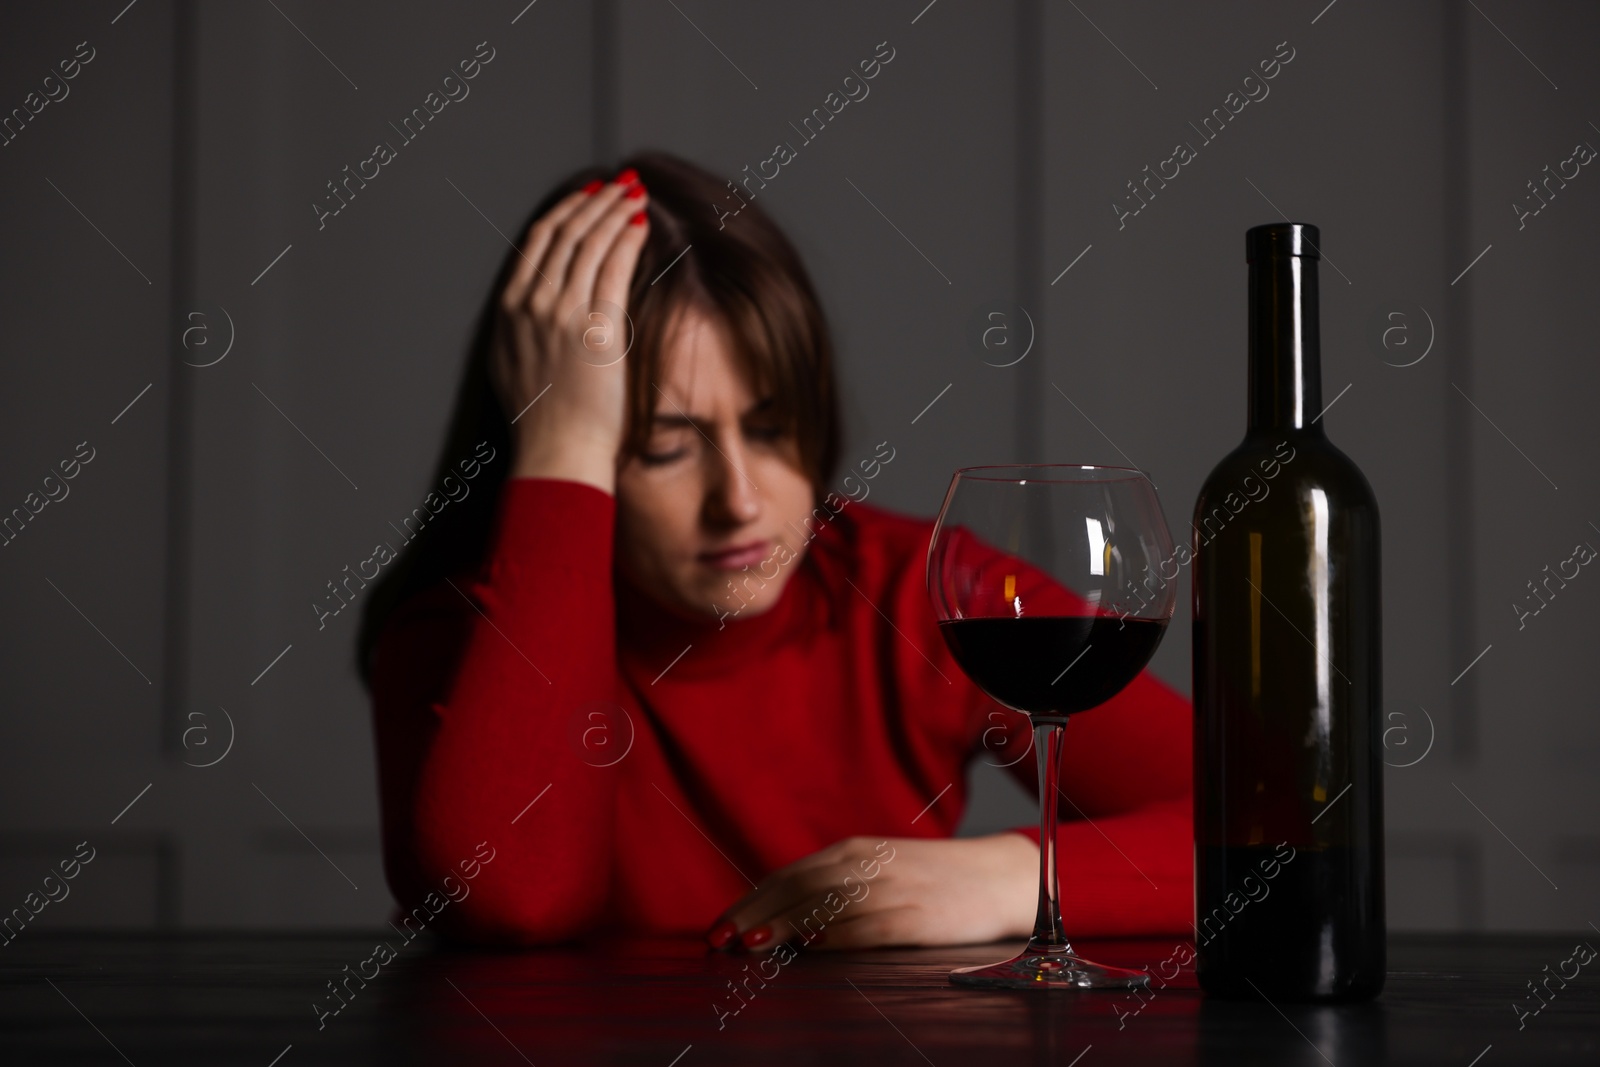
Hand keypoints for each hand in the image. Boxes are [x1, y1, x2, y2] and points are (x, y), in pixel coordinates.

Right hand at [489, 170, 650, 493]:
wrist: (556, 450)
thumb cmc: (543, 420)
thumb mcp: (513, 363)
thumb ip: (522, 327)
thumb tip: (534, 305)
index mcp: (510, 308)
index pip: (539, 241)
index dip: (567, 210)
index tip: (587, 194)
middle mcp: (532, 303)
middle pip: (566, 233)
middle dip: (595, 201)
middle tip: (619, 183)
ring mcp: (563, 314)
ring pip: (591, 244)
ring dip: (615, 211)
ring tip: (635, 193)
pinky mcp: (597, 329)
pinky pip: (614, 268)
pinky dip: (627, 238)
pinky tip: (642, 222)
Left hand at [704, 833, 1037, 951]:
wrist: (1001, 877)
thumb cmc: (934, 880)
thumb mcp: (881, 870)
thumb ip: (838, 885)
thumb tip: (784, 916)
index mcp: (857, 852)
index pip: (790, 876)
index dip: (751, 900)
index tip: (721, 925)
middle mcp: (870, 866)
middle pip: (800, 888)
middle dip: (756, 914)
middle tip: (722, 939)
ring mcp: (895, 891)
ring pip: (828, 905)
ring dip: (786, 925)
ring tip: (754, 944)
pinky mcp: (919, 918)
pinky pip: (871, 926)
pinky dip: (840, 934)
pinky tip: (814, 946)